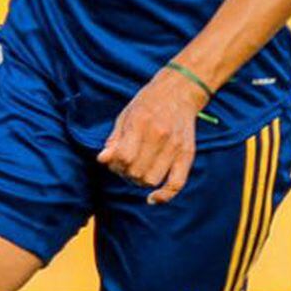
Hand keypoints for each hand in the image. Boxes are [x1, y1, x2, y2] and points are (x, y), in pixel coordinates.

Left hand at [97, 68, 206, 204]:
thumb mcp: (125, 115)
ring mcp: (176, 146)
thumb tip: (102, 160)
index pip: (124, 157)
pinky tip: (152, 198)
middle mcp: (160, 136)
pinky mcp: (188, 154)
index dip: (114, 164)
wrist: (179, 92)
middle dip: (124, 173)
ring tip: (135, 172)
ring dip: (139, 181)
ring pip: (153, 179)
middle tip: (122, 166)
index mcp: (141, 123)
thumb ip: (114, 139)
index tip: (111, 160)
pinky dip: (164, 195)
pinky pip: (177, 183)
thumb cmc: (147, 103)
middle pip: (137, 171)